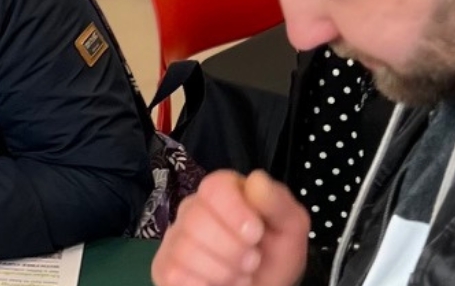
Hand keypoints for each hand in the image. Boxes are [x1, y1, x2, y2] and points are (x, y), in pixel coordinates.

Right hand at [152, 170, 308, 285]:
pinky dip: (204, 285)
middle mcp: (193, 209)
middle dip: (232, 249)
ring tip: (239, 276)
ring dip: (222, 272)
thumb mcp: (291, 229)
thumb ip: (278, 203)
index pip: (214, 187)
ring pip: (185, 250)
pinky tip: (216, 284)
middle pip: (197, 220)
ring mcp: (175, 239)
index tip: (255, 234)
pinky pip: (175, 274)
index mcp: (224, 193)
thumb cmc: (275, 256)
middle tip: (252, 261)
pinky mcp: (164, 267)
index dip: (234, 210)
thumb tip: (256, 180)